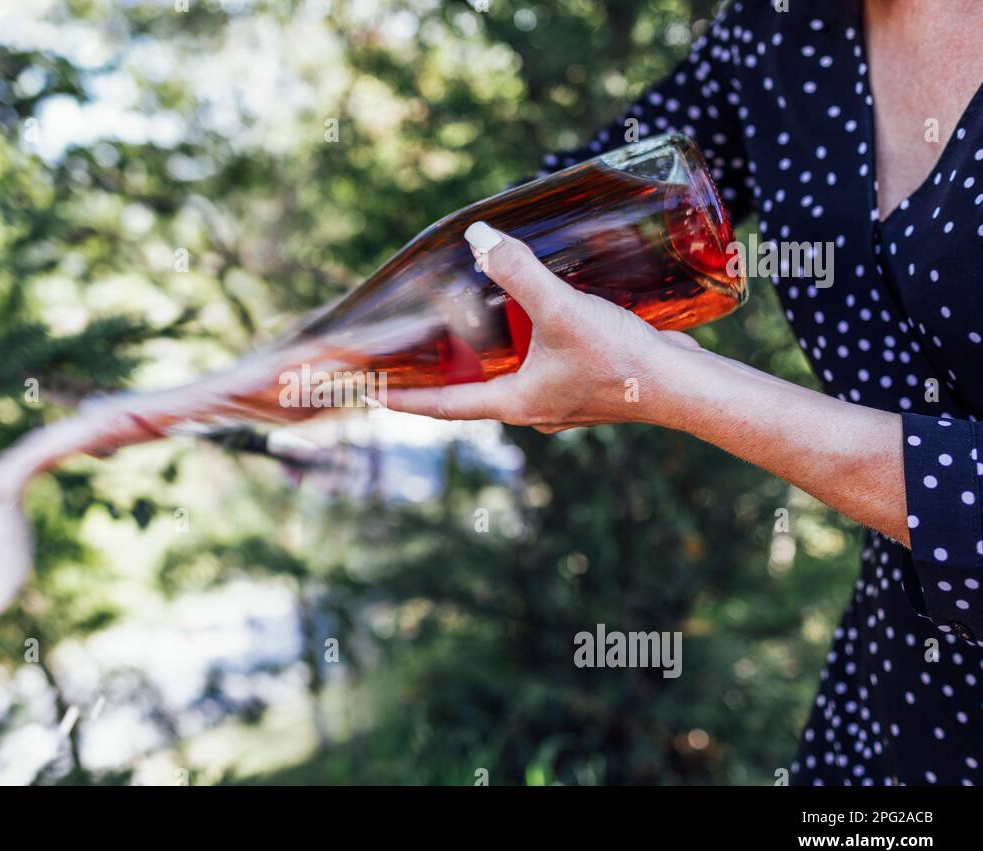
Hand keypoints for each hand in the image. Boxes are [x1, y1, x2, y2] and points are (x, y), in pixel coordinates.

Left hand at [381, 221, 701, 432]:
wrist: (685, 386)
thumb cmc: (621, 359)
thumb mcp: (562, 311)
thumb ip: (520, 273)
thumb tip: (480, 237)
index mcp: (514, 403)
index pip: (442, 405)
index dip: (403, 398)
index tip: (368, 394)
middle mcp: (530, 410)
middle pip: (470, 394)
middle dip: (440, 377)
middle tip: (409, 358)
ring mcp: (558, 403)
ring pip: (506, 382)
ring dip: (482, 364)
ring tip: (459, 339)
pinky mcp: (584, 388)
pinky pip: (538, 372)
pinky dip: (521, 354)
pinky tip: (528, 329)